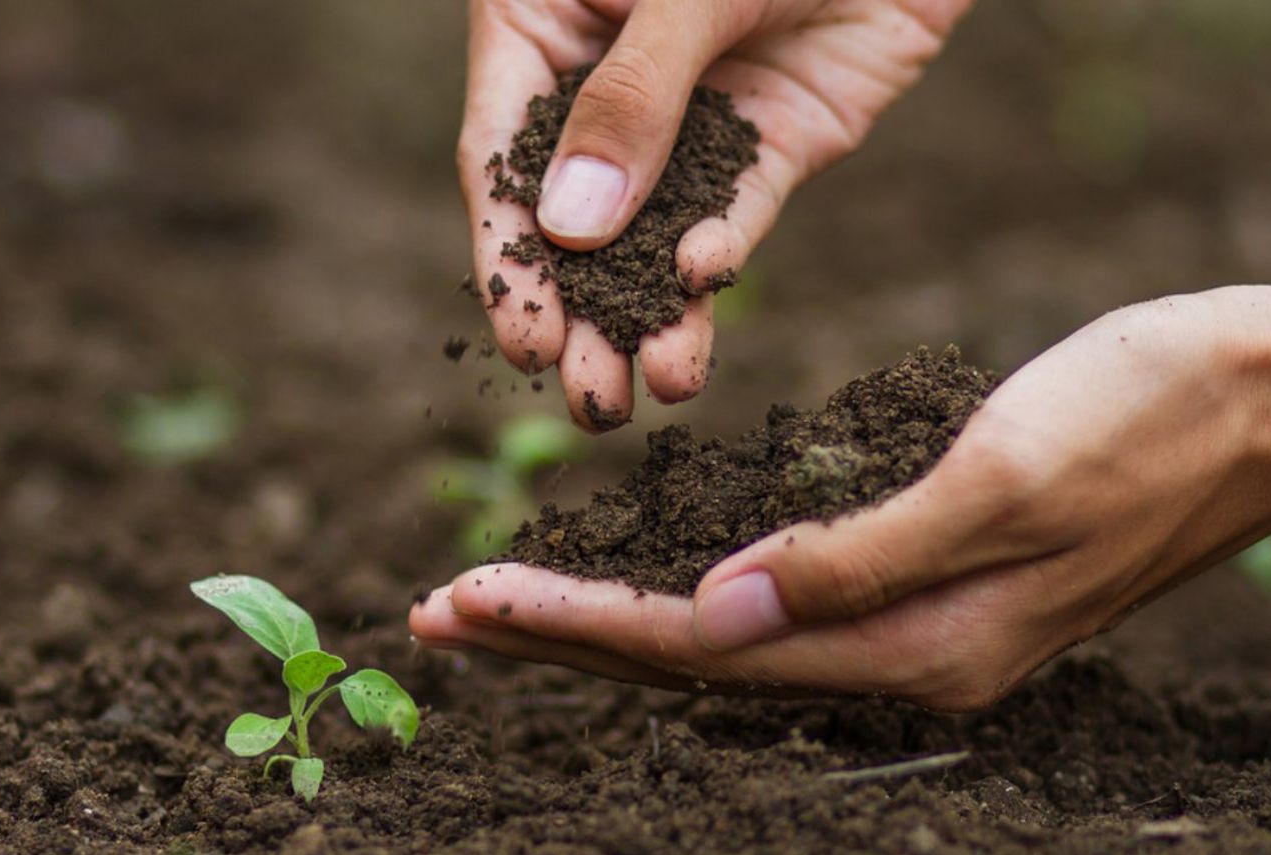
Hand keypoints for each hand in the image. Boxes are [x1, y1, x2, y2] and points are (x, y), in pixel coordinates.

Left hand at [412, 284, 1270, 706]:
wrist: (1262, 402)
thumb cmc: (1146, 417)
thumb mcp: (1005, 478)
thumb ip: (859, 558)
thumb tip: (717, 617)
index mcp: (908, 647)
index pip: (693, 649)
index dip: (569, 626)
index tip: (462, 601)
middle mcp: (897, 661)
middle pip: (683, 663)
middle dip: (553, 638)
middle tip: (432, 618)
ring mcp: (911, 634)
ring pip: (715, 643)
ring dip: (600, 624)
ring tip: (499, 608)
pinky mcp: (922, 590)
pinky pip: (769, 613)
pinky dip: (677, 601)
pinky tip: (636, 590)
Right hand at [459, 0, 972, 429]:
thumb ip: (633, 99)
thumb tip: (571, 228)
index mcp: (544, 22)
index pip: (502, 158)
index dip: (512, 256)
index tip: (526, 342)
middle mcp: (604, 82)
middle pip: (575, 219)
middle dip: (582, 314)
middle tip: (590, 399)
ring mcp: (688, 119)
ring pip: (653, 233)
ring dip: (647, 316)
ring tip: (638, 393)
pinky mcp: (768, 141)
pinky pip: (736, 209)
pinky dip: (719, 251)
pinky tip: (699, 287)